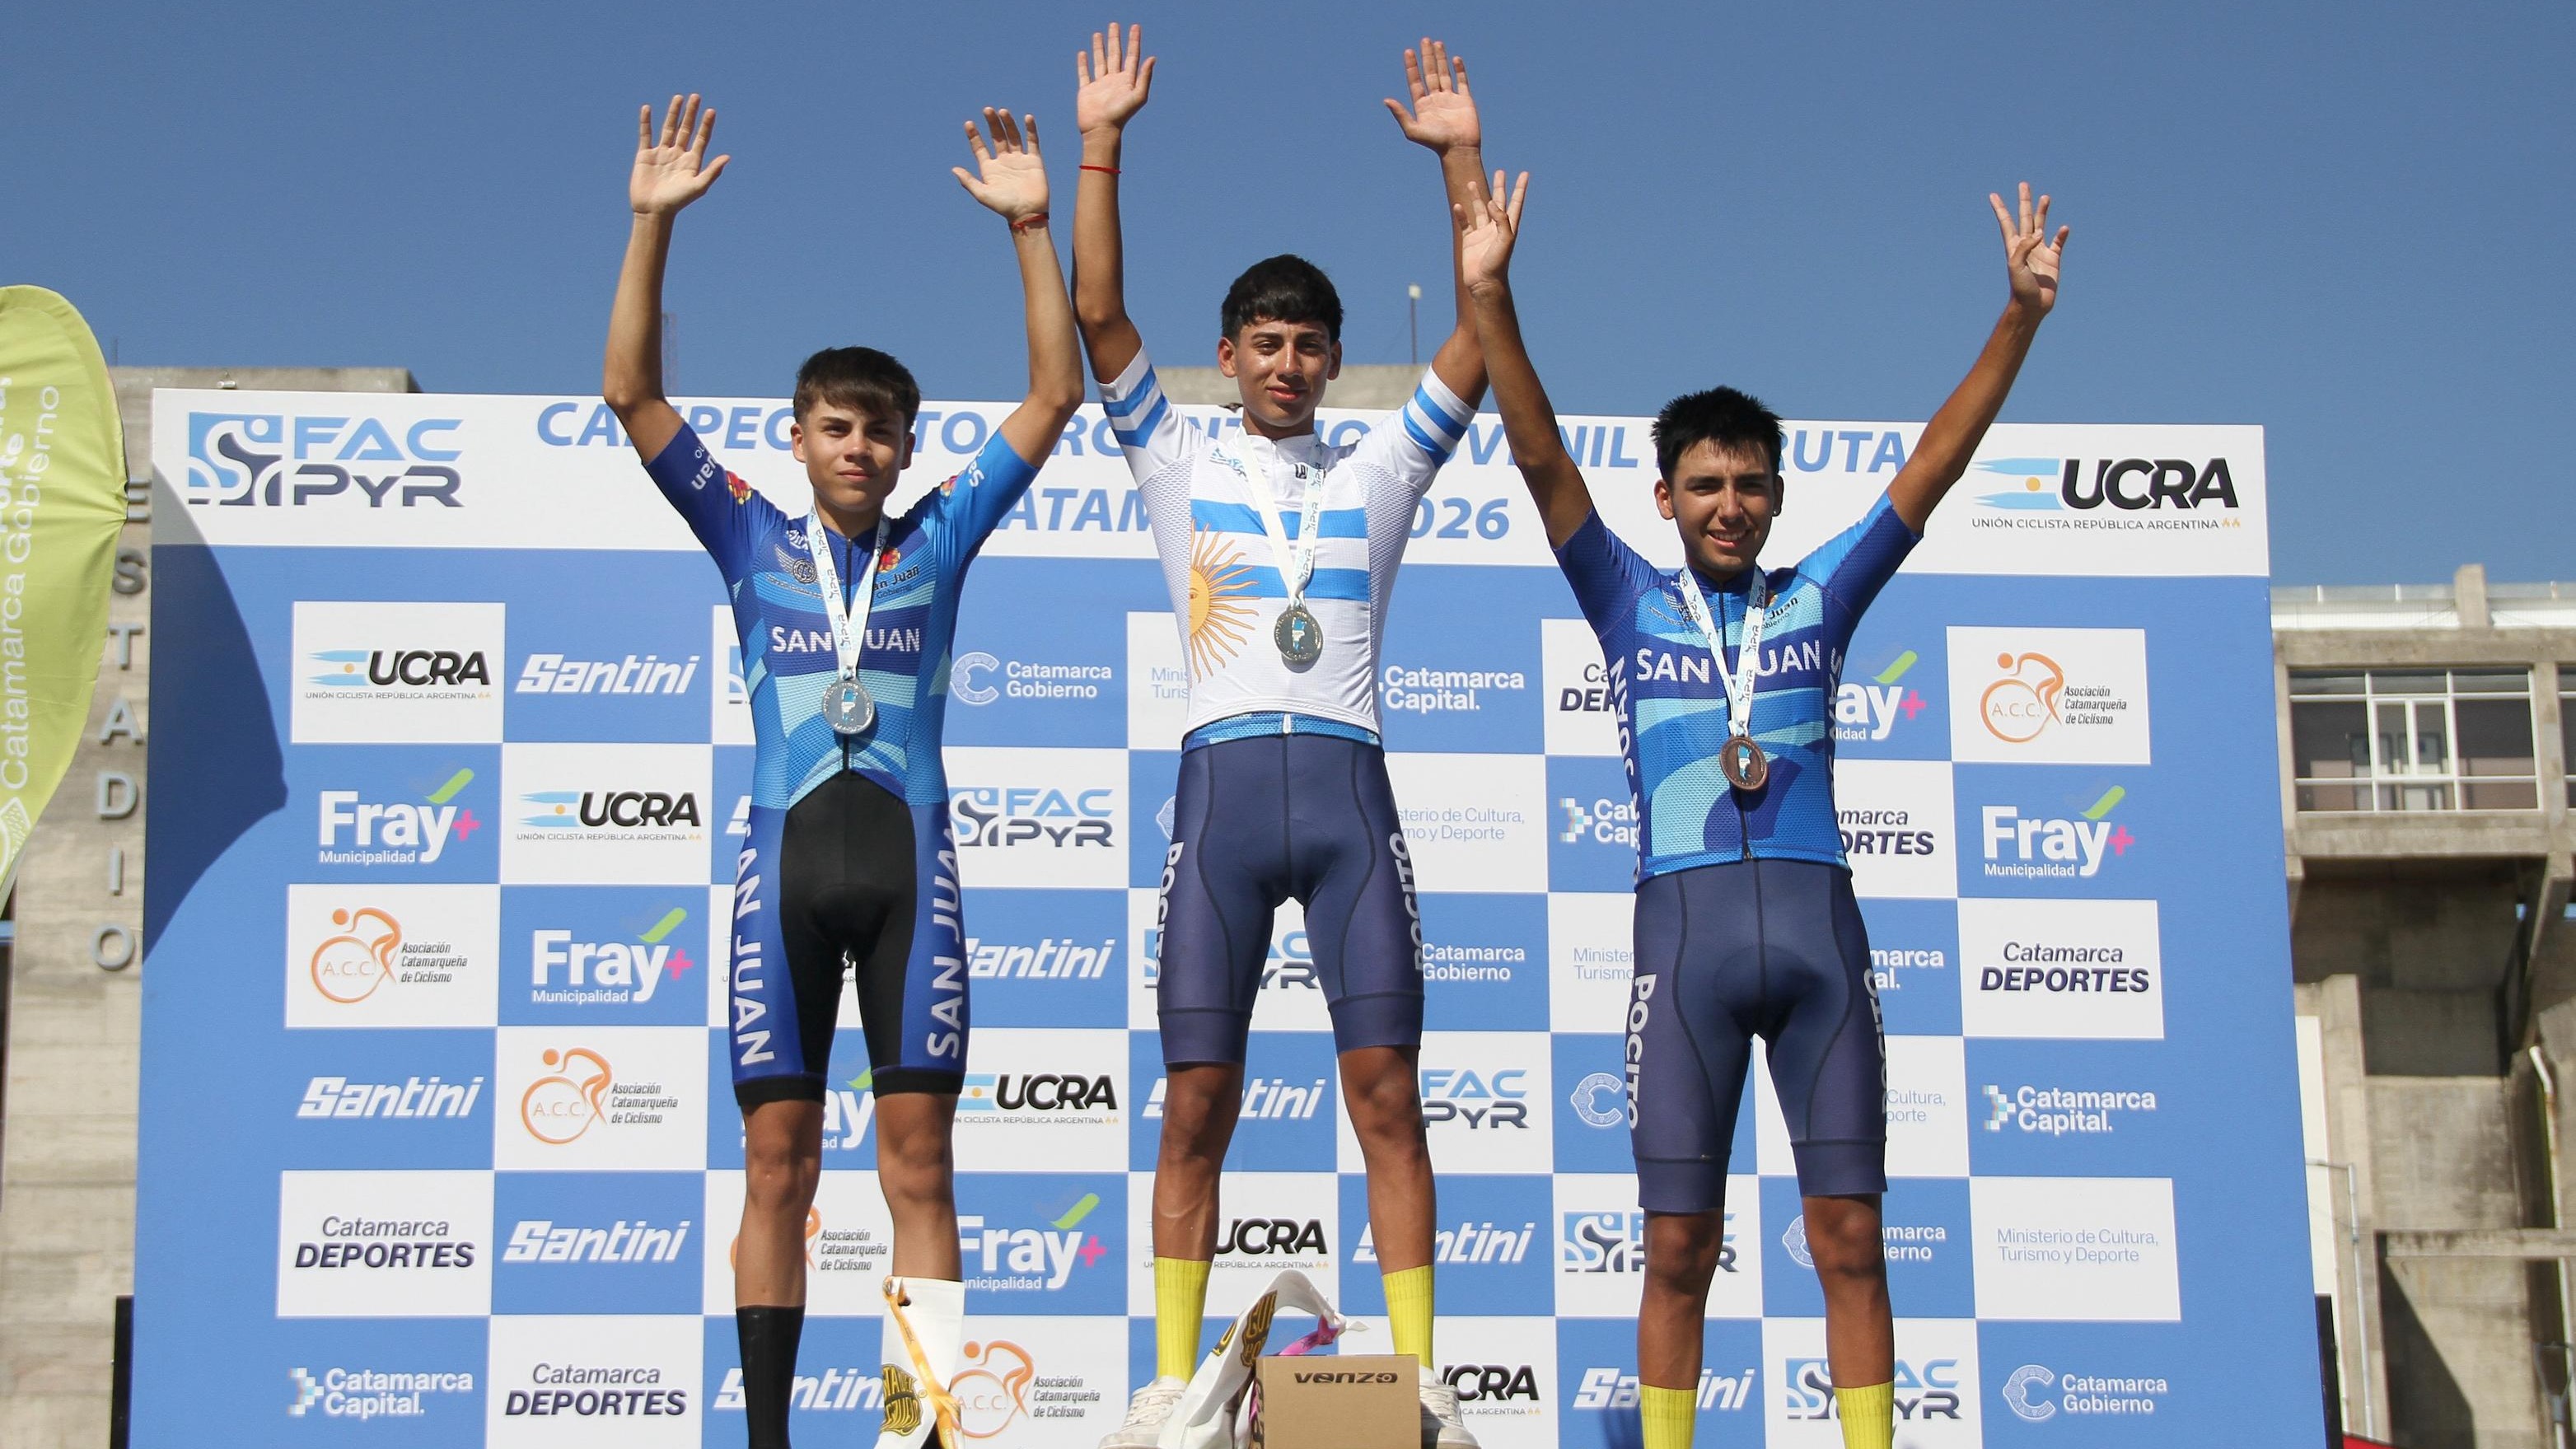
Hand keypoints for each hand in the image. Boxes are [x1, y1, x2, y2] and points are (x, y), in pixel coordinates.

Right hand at [630, 94, 728, 216]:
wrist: (653, 211)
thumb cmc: (677, 202)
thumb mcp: (698, 186)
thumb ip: (712, 171)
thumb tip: (728, 157)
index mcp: (692, 161)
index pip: (701, 138)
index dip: (706, 125)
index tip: (711, 110)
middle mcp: (678, 154)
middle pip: (686, 129)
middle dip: (691, 113)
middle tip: (696, 96)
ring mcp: (661, 153)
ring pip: (668, 128)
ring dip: (673, 113)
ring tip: (678, 97)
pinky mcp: (645, 155)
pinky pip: (646, 135)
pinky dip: (646, 122)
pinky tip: (648, 108)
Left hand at [954, 109, 1049, 221]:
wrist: (1027, 214)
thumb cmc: (1004, 207)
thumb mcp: (983, 194)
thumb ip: (968, 181)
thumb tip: (954, 169)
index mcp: (990, 168)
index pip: (980, 147)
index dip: (974, 135)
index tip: (968, 123)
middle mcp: (1003, 161)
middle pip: (996, 137)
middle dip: (992, 123)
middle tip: (987, 110)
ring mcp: (1019, 159)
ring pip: (1013, 136)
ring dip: (1008, 123)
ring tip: (1003, 111)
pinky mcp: (1034, 161)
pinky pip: (1032, 142)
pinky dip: (1030, 130)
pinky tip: (1027, 118)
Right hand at [1075, 22, 1154, 135]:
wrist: (1101, 130)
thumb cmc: (1121, 115)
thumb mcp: (1138, 96)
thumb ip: (1145, 77)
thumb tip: (1152, 57)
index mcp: (1127, 81)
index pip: (1132, 56)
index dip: (1134, 41)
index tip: (1135, 27)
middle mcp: (1114, 81)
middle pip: (1115, 54)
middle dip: (1115, 39)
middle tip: (1114, 24)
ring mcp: (1100, 85)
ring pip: (1100, 61)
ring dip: (1099, 47)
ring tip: (1098, 34)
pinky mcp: (1087, 91)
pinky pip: (1084, 74)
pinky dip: (1083, 63)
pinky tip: (1082, 53)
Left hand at [1384, 38, 1478, 152]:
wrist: (1459, 150)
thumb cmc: (1435, 143)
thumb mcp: (1413, 130)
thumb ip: (1400, 114)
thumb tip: (1386, 100)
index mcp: (1422, 105)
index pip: (1415, 81)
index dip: (1411, 66)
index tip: (1408, 51)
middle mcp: (1435, 100)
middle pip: (1430, 73)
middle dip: (1427, 57)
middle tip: (1424, 40)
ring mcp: (1451, 99)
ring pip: (1445, 74)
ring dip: (1441, 58)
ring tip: (1437, 43)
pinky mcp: (1465, 100)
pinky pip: (1462, 82)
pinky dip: (1459, 70)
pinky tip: (1455, 59)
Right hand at [1456, 169, 1528, 292]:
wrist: (1484, 283)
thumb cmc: (1498, 264)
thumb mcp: (1505, 240)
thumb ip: (1501, 220)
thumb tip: (1491, 203)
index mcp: (1508, 227)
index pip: (1515, 203)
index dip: (1520, 189)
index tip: (1524, 174)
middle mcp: (1495, 228)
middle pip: (1498, 202)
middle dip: (1500, 187)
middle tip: (1500, 172)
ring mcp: (1482, 234)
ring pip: (1479, 210)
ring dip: (1476, 196)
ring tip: (1472, 182)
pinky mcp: (1469, 241)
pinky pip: (1465, 224)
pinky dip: (1461, 214)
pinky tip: (1458, 206)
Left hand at [1989, 182, 2068, 313]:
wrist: (2033, 305)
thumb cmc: (2020, 288)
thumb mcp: (2015, 266)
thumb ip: (2024, 248)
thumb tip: (2038, 233)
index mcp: (2014, 247)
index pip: (2006, 223)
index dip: (2000, 209)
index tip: (1993, 196)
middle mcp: (2026, 246)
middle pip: (2025, 218)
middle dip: (2024, 202)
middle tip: (2023, 185)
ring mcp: (2040, 251)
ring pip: (2041, 225)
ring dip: (2042, 211)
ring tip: (2045, 197)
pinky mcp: (2053, 259)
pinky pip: (2058, 242)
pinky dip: (2061, 234)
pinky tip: (2064, 227)